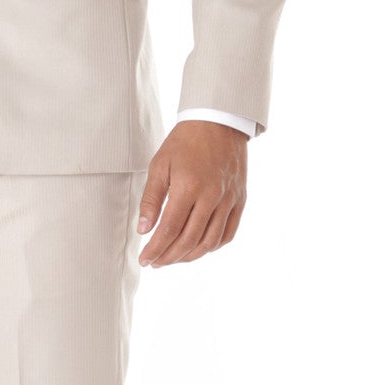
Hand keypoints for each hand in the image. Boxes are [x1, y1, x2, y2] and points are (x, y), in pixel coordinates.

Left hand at [136, 121, 247, 266]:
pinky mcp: (240, 200)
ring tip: (173, 258)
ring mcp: (228, 200)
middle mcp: (211, 196)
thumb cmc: (185, 142)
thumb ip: (150, 199)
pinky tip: (198, 248)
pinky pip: (228, 233)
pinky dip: (212, 246)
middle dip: (169, 257)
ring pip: (210, 242)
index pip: (169, 229)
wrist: (219, 122)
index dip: (155, 248)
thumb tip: (143, 229)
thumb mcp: (159, 165)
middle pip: (189, 240)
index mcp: (188, 186)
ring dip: (190, 256)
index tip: (144, 259)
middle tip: (155, 262)